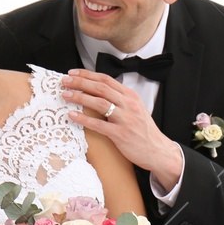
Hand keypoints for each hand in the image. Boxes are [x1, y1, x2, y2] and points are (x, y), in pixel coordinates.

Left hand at [59, 70, 179, 181]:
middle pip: (101, 88)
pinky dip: (84, 119)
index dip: (88, 75)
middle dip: (80, 82)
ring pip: (99, 103)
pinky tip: (72, 115)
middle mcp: (128, 105)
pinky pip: (98, 124)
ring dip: (80, 97)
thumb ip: (120, 99)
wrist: (158, 150)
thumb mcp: (136, 109)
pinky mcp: (120, 134)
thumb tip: (100, 92)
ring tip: (66, 95)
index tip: (73, 73)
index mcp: (131, 96)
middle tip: (65, 81)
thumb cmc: (144, 131)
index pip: (106, 80)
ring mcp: (125, 119)